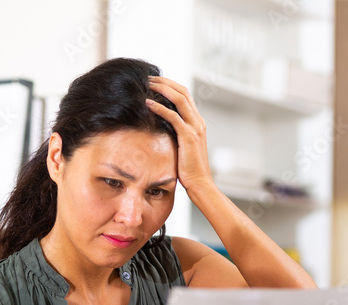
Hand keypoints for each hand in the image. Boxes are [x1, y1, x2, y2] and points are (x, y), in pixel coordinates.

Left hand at [146, 76, 214, 192]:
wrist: (200, 183)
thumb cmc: (189, 168)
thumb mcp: (182, 146)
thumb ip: (176, 133)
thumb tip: (160, 127)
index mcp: (197, 122)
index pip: (185, 95)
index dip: (170, 85)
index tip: (155, 82)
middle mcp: (198, 121)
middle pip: (182, 91)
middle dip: (165, 82)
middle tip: (148, 78)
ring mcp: (195, 128)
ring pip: (180, 99)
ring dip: (162, 89)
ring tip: (147, 85)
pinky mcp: (188, 136)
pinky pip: (173, 116)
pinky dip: (160, 108)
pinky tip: (148, 104)